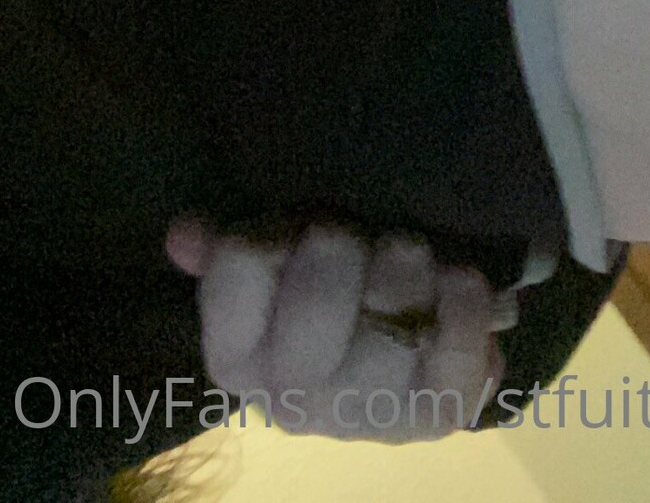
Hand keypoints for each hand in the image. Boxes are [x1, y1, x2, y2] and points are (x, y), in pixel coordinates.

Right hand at [165, 217, 505, 442]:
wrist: (393, 354)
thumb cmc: (322, 294)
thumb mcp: (274, 262)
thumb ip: (228, 249)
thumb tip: (184, 233)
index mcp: (237, 357)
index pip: (238, 272)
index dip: (272, 235)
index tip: (299, 227)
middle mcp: (290, 401)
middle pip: (318, 301)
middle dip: (346, 249)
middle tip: (361, 233)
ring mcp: (365, 419)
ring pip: (391, 331)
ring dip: (410, 272)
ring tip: (413, 252)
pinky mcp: (433, 420)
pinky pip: (455, 359)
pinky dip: (465, 308)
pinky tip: (458, 280)